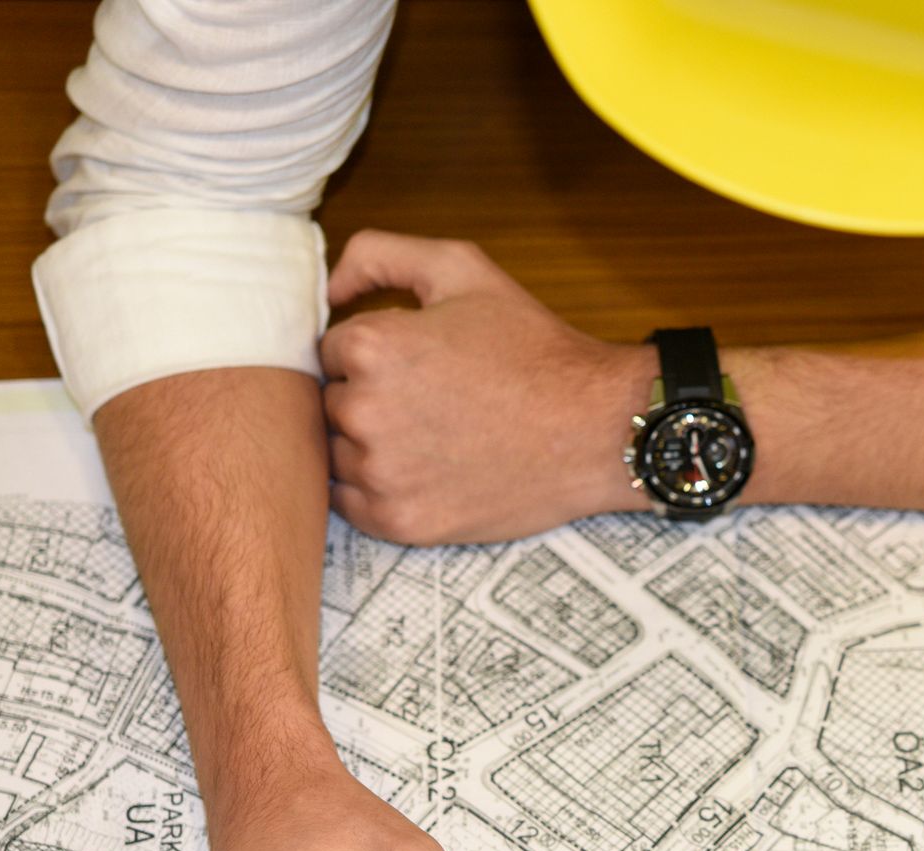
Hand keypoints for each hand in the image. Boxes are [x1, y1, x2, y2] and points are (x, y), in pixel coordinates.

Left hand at [319, 229, 653, 545]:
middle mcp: (365, 412)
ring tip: (434, 437)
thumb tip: (327, 290)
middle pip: (331, 403)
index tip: (419, 365)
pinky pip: (351, 503)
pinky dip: (378, 489)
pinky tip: (426, 471)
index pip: (330, 351)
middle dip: (371, 398)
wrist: (597, 431)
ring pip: (338, 453)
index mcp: (372, 347)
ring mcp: (381, 474)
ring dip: (370, 445)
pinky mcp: (399, 522)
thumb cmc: (535, 351)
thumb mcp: (464, 270)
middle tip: (433, 401)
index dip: (375, 354)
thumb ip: (379, 254)